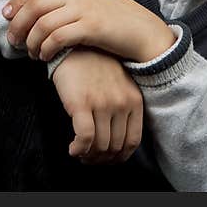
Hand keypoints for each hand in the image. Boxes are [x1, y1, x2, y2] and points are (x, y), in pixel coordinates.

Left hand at [2, 0, 174, 62]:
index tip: (7, 16)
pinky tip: (45, 57)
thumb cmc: (116, 20)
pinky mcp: (91, 27)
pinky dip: (45, 49)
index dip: (17, 1)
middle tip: (13, 41)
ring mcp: (85, 7)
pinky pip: (57, 38)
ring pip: (42, 23)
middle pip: (33, 4)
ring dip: (31, 42)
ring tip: (31, 54)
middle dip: (18, 24)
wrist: (145, 32)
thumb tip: (37, 7)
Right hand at [52, 47, 143, 163]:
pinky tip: (72, 148)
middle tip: (89, 158)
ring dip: (89, 156)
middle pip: (115, 147)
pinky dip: (79, 149)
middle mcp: (121, 104)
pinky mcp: (81, 104)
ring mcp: (102, 104)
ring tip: (80, 153)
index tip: (107, 159)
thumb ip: (122, 107)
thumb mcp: (119, 84)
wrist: (74, 47)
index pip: (132, 141)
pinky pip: (84, 139)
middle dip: (101, 159)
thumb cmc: (94, 66)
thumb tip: (115, 140)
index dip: (119, 157)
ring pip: (100, 146)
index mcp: (134, 100)